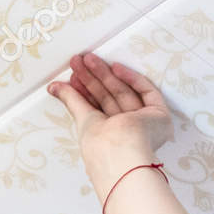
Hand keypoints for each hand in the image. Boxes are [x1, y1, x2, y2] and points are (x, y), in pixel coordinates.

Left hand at [47, 53, 174, 191]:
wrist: (122, 154)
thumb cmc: (101, 147)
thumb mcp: (82, 120)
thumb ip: (71, 100)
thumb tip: (53, 87)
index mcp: (111, 138)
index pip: (98, 109)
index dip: (85, 91)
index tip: (73, 76)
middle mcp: (130, 132)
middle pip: (110, 98)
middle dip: (93, 79)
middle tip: (78, 62)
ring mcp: (146, 124)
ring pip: (125, 93)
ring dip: (106, 75)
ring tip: (88, 59)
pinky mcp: (160, 116)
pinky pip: (146, 92)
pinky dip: (131, 79)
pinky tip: (114, 67)